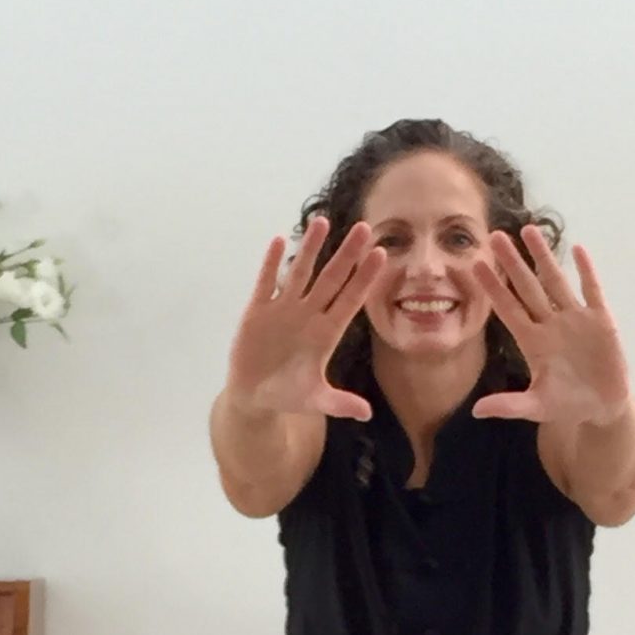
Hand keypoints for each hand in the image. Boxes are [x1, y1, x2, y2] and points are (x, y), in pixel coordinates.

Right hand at [225, 214, 387, 423]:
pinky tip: (279, 241)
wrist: (254, 395)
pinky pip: (266, 282)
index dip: (364, 278)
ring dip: (311, 249)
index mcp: (326, 333)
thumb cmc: (288, 395)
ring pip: (301, 272)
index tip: (381, 255)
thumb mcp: (315, 400)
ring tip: (323, 221)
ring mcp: (284, 309)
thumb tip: (367, 413)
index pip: (350, 299)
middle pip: (332, 279)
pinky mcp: (258, 310)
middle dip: (347, 254)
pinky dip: (271, 263)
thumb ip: (339, 402)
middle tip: (365, 227)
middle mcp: (309, 315)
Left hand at [468, 225, 630, 427]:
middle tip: (494, 236)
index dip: (493, 288)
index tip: (476, 265)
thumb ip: (509, 405)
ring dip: (543, 257)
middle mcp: (550, 324)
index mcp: (532, 341)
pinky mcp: (601, 320)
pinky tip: (576, 250)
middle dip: (512, 263)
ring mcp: (575, 319)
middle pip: (528, 287)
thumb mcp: (537, 406)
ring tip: (529, 230)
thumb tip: (476, 411)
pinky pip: (591, 290)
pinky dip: (585, 271)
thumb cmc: (567, 405)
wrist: (603, 406)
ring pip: (556, 282)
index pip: (508, 309)